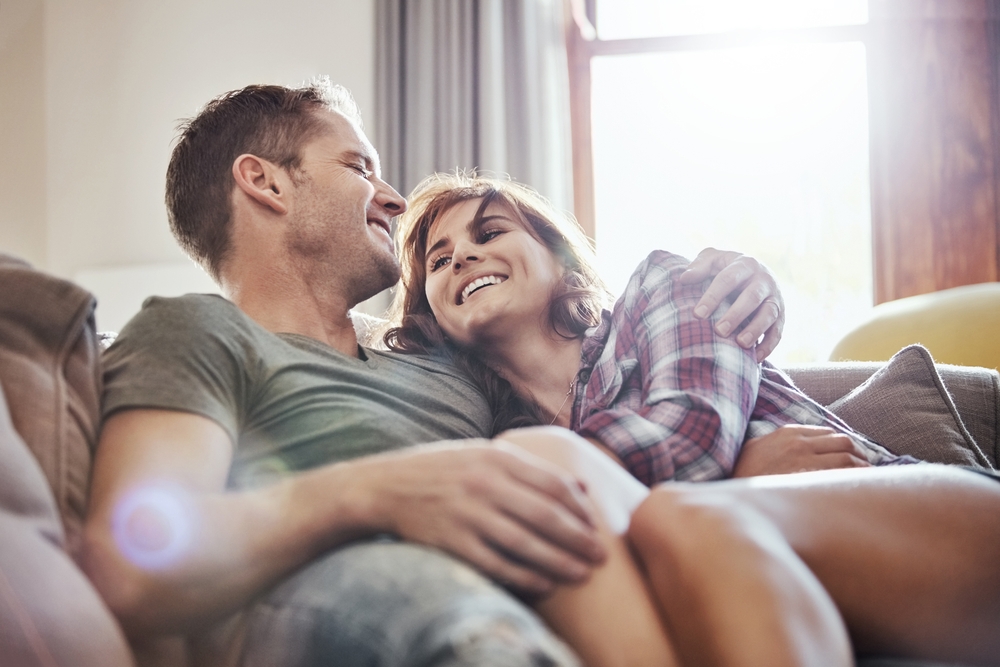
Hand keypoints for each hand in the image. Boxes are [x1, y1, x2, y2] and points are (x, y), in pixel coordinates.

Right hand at [365, 440, 606, 594]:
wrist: (385, 487)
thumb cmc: (442, 470)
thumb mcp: (484, 454)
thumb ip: (530, 468)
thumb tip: (582, 487)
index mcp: (496, 457)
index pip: (553, 483)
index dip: (581, 509)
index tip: (597, 527)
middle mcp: (484, 483)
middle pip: (546, 515)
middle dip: (579, 539)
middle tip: (601, 556)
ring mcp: (467, 514)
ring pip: (526, 544)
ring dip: (560, 562)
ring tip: (582, 574)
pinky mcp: (452, 542)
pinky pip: (498, 565)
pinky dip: (526, 577)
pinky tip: (546, 584)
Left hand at [678, 248, 784, 361]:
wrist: (755, 272)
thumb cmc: (726, 268)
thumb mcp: (713, 260)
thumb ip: (699, 267)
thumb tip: (684, 279)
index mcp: (745, 264)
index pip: (728, 280)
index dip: (713, 297)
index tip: (698, 314)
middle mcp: (764, 280)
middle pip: (751, 297)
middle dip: (736, 315)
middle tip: (719, 331)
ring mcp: (775, 298)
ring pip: (769, 314)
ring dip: (756, 330)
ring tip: (741, 344)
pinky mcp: (781, 316)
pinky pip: (778, 332)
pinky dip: (769, 345)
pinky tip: (756, 357)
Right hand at [732, 425, 871, 477]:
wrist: (732, 493)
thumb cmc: (740, 475)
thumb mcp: (755, 448)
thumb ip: (775, 443)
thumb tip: (786, 446)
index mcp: (787, 433)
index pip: (827, 433)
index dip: (843, 445)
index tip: (850, 455)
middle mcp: (799, 442)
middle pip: (843, 442)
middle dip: (859, 454)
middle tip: (865, 466)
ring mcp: (804, 460)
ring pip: (847, 457)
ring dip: (862, 466)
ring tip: (868, 478)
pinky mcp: (808, 479)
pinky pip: (841, 474)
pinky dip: (856, 478)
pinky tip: (861, 486)